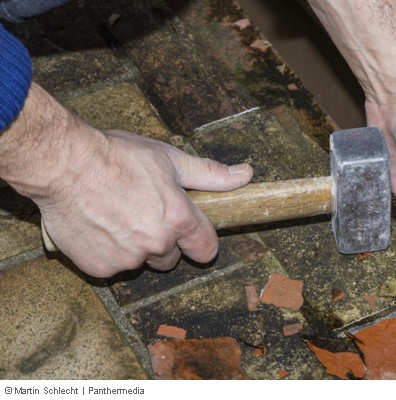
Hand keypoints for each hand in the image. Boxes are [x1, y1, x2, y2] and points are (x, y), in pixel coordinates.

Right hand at [0, 84, 252, 276]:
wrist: (63, 164)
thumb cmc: (118, 157)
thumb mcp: (169, 160)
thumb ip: (210, 175)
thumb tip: (245, 175)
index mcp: (179, 220)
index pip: (206, 249)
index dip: (200, 241)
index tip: (191, 234)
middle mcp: (156, 244)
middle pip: (172, 258)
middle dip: (163, 241)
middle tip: (143, 213)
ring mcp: (127, 259)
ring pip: (141, 262)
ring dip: (134, 246)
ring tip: (117, 215)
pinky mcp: (99, 267)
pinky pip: (112, 266)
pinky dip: (107, 252)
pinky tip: (98, 226)